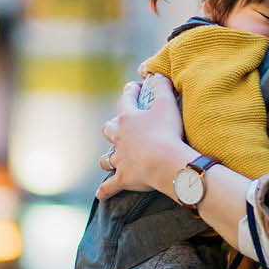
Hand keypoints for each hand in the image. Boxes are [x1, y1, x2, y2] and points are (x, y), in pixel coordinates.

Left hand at [96, 74, 190, 200]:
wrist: (165, 162)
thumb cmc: (167, 132)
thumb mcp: (167, 103)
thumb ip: (162, 86)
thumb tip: (157, 74)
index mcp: (128, 118)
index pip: (125, 100)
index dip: (130, 92)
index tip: (135, 87)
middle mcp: (119, 138)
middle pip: (109, 129)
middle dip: (113, 127)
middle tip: (120, 126)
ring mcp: (120, 159)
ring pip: (106, 158)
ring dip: (108, 158)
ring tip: (111, 159)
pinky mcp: (123, 178)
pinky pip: (109, 186)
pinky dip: (105, 190)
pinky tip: (101, 194)